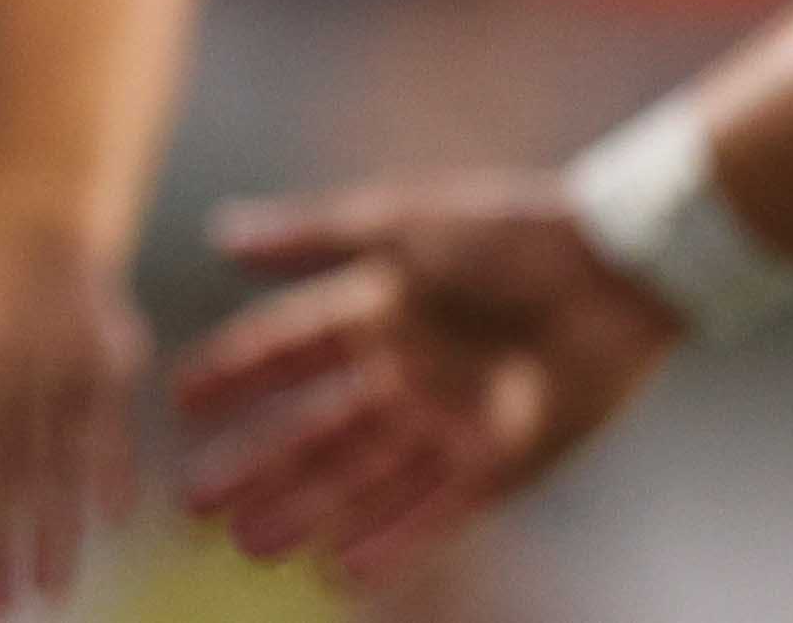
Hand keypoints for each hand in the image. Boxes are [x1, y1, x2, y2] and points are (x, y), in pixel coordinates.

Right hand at [172, 175, 682, 587]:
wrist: (615, 265)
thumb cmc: (507, 232)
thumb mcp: (397, 223)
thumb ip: (309, 237)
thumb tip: (218, 235)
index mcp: (372, 312)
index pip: (285, 351)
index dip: (234, 374)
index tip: (177, 401)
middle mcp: (401, 376)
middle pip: (314, 430)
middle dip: (254, 468)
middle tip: (194, 505)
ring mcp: (449, 424)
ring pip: (362, 478)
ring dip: (308, 512)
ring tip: (252, 545)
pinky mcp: (502, 463)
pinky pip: (439, 510)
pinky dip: (394, 539)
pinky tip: (346, 569)